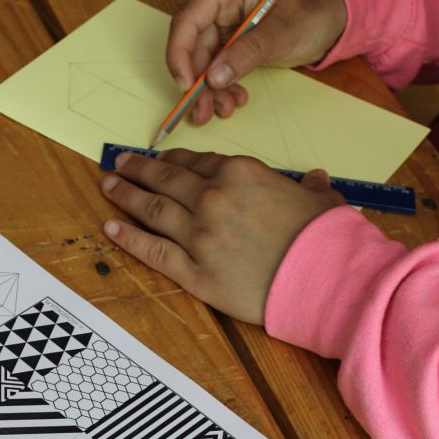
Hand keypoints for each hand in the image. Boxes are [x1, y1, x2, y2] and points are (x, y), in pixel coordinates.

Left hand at [100, 149, 343, 324]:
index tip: (158, 158)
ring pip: (152, 209)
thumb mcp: (320, 201)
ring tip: (108, 186)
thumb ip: (308, 187)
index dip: (173, 159)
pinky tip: (111, 228)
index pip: (196, 161)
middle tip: (120, 163)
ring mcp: (200, 235)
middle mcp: (213, 198)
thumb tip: (314, 179)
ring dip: (126, 195)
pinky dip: (128, 238)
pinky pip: (153, 251)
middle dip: (139, 169)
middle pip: (166, 179)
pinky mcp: (195, 272)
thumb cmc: (328, 238)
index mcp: (240, 173)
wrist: (329, 280)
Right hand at [168, 0, 346, 125]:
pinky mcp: (229, 42)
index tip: (187, 87)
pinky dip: (222, 87)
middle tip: (203, 111)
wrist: (333, 19)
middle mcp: (217, 4)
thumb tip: (213, 78)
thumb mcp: (282, 33)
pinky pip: (216, 68)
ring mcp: (222, 24)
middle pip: (191, 47)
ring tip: (225, 109)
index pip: (187, 22)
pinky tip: (235, 99)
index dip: (180, 56)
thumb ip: (246, 53)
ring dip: (209, 91)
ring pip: (202, 63)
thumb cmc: (313, 13)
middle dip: (197, 82)